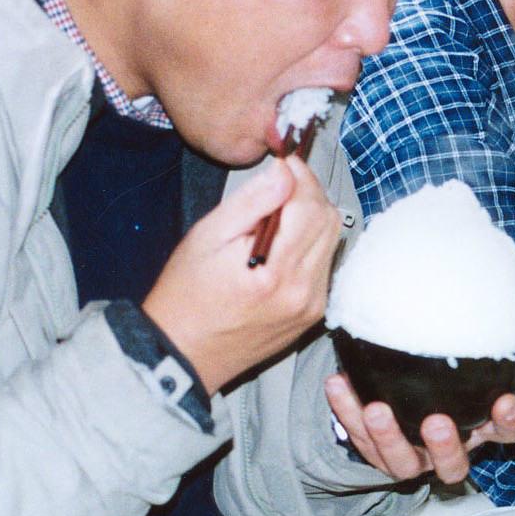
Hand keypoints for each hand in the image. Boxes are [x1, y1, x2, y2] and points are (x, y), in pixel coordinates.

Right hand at [143, 156, 340, 393]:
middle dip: (310, 195)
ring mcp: (312, 306)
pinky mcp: (313, 314)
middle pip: (329, 222)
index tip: (286, 163)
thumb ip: (252, 202)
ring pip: (332, 242)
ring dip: (312, 220)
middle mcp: (303, 292)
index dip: (302, 177)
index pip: (310, 207)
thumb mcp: (207, 237)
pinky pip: (324, 265)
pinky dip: (310, 245)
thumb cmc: (185, 294)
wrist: (182, 351)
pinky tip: (282, 245)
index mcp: (276, 273)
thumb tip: (285, 172)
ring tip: (277, 217)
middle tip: (282, 186)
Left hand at [325, 365, 514, 484]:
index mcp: (480, 430)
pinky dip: (347, 411)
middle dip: (445, 446)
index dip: (508, 421)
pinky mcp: (378, 454)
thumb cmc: (447, 379)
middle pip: (452, 464)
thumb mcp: (476, 373)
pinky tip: (338, 384)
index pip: (506, 433)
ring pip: (402, 462)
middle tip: (436, 423)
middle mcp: (448, 451)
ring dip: (387, 437)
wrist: (403, 390)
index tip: (505, 401)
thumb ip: (498, 366)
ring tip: (374, 409)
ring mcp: (413, 458)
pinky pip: (360, 439)